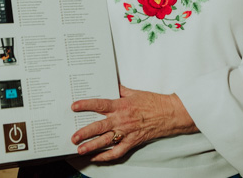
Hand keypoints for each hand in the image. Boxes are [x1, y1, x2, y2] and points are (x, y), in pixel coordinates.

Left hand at [70, 85, 197, 161]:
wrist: (168, 113)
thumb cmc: (153, 102)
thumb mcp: (134, 92)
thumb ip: (120, 90)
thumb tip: (110, 85)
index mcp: (121, 106)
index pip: (100, 105)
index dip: (86, 105)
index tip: (74, 106)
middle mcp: (122, 120)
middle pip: (99, 127)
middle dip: (84, 132)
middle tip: (73, 137)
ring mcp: (126, 133)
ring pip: (106, 141)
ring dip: (91, 146)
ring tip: (80, 150)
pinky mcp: (132, 142)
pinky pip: (117, 152)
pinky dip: (106, 156)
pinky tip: (96, 157)